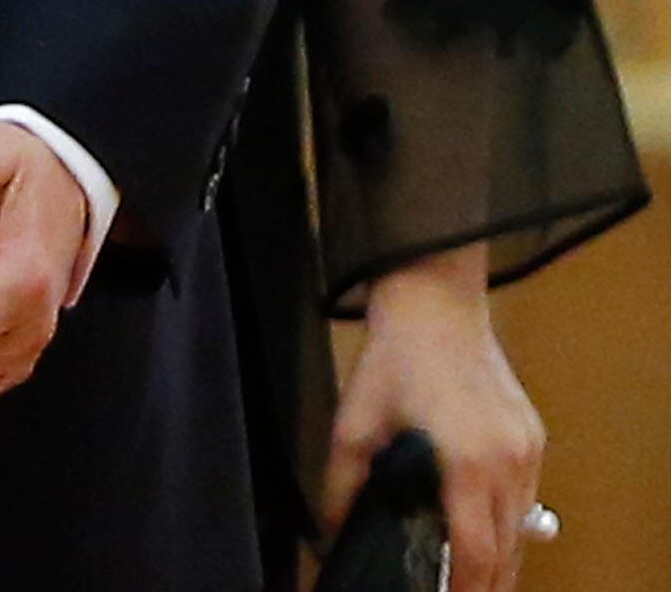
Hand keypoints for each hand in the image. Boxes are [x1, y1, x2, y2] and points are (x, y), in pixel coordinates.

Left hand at [325, 247, 543, 591]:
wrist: (436, 304)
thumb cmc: (394, 358)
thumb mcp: (354, 422)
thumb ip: (344, 482)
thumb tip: (335, 527)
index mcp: (466, 463)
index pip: (476, 551)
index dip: (465, 588)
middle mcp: (507, 462)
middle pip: (508, 550)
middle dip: (486, 582)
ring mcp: (528, 450)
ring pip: (522, 527)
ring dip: (501, 556)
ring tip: (471, 576)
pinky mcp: (532, 437)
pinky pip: (526, 496)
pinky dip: (508, 520)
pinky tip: (481, 527)